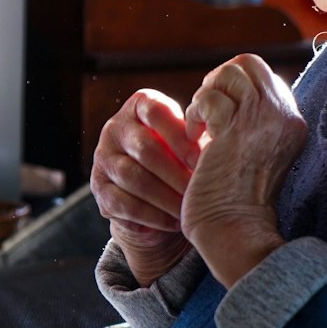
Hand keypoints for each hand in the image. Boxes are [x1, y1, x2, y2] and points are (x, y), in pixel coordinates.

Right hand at [90, 89, 202, 286]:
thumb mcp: (189, 140)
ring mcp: (103, 159)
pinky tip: (176, 222)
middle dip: (176, 172)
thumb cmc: (182, 159)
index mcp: (139, 105)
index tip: (203, 157)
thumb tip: (226, 134)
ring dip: (166, 197)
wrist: (155, 195)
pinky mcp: (99, 190)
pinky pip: (125, 204)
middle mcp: (115, 128)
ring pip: (133, 178)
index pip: (156, 112)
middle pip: (144, 148)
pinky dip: (154, 216)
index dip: (180, 136)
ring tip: (190, 208)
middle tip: (200, 188)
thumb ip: (201, 132)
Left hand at [181, 55, 307, 287]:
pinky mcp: (235, 131)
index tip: (219, 112)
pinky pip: (209, 99)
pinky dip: (194, 113)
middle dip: (219, 80)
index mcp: (293, 122)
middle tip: (207, 111)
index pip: (264, 76)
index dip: (235, 86)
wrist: (235, 231)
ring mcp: (262, 121)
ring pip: (228, 74)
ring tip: (200, 125)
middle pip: (248, 63)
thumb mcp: (256, 150)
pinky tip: (193, 137)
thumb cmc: (238, 197)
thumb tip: (227, 89)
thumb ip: (253, 120)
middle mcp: (283, 116)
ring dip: (205, 96)